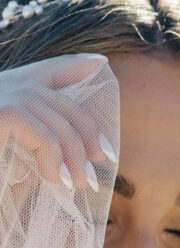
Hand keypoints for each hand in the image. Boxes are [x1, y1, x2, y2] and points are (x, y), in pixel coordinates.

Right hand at [0, 52, 116, 190]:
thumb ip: (43, 147)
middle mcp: (4, 84)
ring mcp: (1, 93)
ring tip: (79, 183)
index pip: (47, 70)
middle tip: (101, 164)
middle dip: (88, 132)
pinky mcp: (1, 112)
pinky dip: (55, 161)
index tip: (99, 63)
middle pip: (63, 102)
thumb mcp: (19, 160)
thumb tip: (81, 151)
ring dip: (76, 157)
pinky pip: (45, 136)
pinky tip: (55, 179)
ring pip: (59, 123)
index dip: (74, 65)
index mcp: (7, 90)